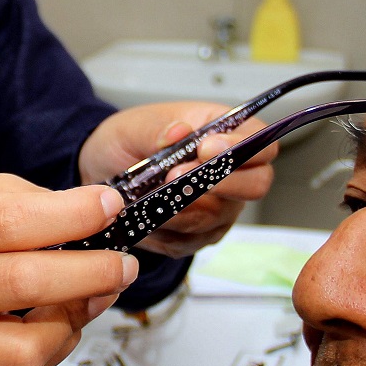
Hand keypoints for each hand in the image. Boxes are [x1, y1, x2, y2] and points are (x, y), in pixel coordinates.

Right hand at [0, 176, 139, 365]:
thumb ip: (27, 201)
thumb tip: (93, 219)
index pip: (8, 221)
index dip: (70, 215)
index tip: (110, 206)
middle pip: (22, 281)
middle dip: (91, 272)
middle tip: (123, 264)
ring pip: (27, 346)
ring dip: (76, 319)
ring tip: (92, 296)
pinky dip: (56, 345)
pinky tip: (60, 322)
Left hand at [78, 102, 276, 258]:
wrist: (105, 170)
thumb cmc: (130, 142)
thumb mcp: (136, 125)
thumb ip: (158, 128)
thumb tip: (178, 131)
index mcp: (225, 134)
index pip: (260, 143)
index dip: (240, 148)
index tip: (205, 148)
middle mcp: (233, 173)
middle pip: (256, 185)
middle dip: (220, 184)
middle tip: (175, 176)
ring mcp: (220, 207)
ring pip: (217, 216)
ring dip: (182, 208)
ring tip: (149, 196)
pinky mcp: (199, 234)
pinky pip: (189, 240)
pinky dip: (163, 230)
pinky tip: (144, 215)